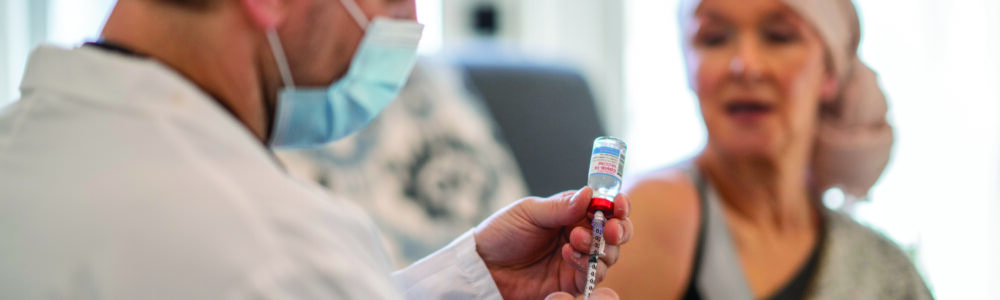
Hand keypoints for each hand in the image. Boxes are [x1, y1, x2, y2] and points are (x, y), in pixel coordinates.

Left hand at [473, 187, 632, 298]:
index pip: (605, 207)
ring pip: (609, 255)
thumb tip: (590, 193)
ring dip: (598, 246)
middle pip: (615, 233)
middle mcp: (580, 235)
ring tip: (574, 240)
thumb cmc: (502, 233)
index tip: (618, 204)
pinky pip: (592, 276)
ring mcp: (578, 260)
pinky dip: (586, 264)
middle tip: (608, 229)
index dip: (618, 205)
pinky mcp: (572, 283)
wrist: (484, 266)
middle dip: (618, 229)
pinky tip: (568, 255)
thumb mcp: (529, 213)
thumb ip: (561, 207)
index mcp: (572, 213)